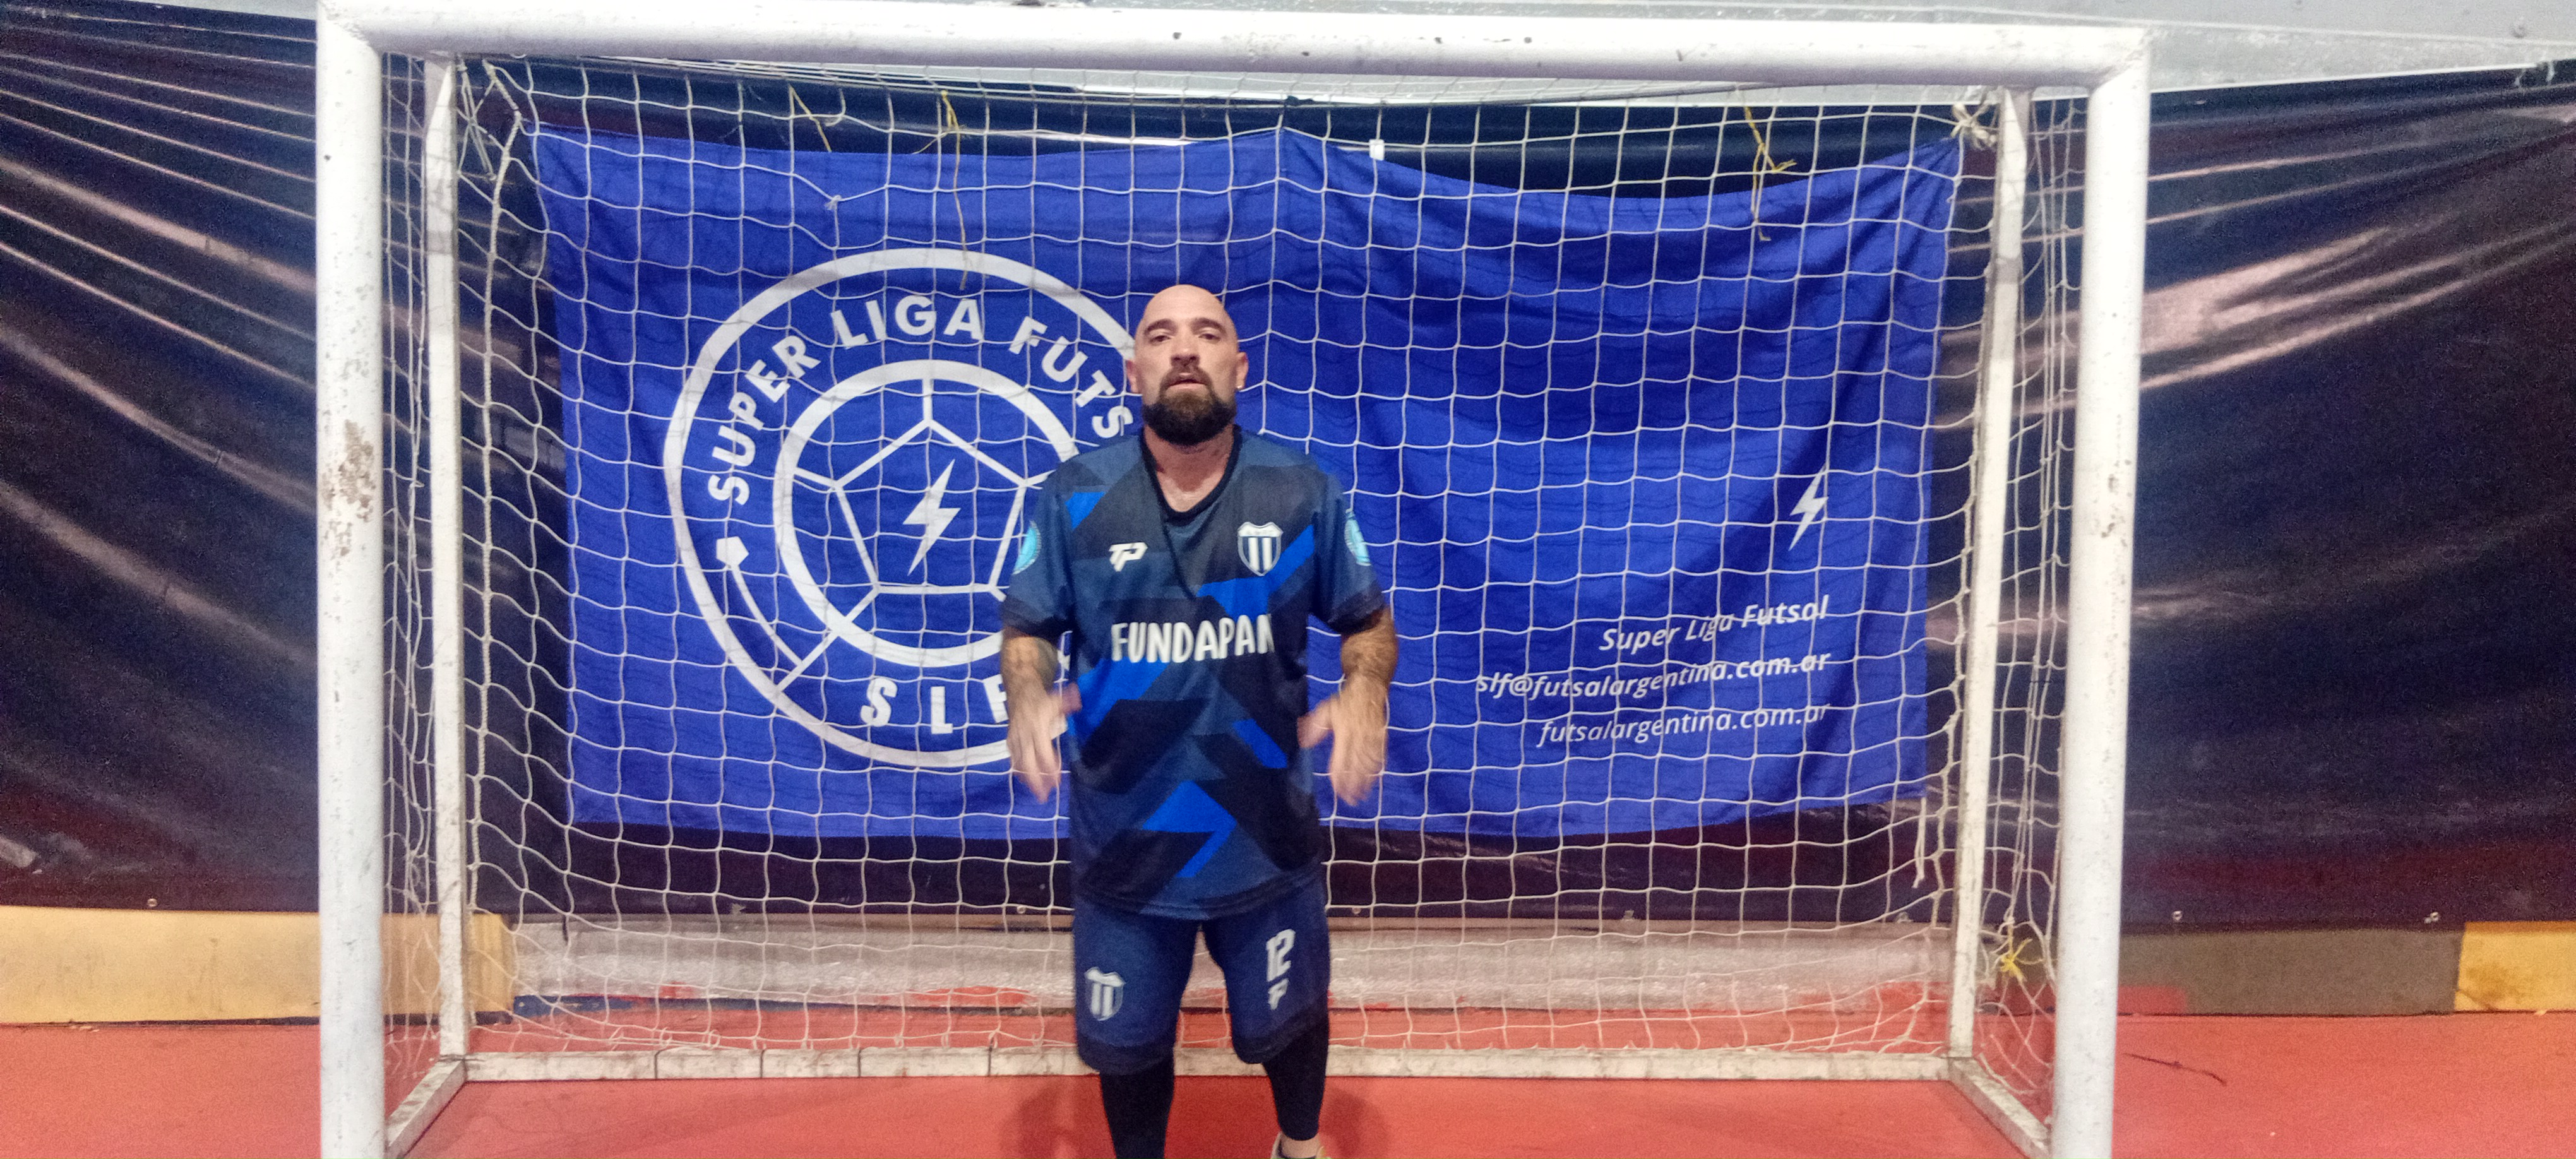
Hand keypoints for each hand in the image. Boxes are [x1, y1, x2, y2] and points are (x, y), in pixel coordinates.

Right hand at [1007, 684, 1078, 801]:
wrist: (1019, 691)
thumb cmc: (1042, 699)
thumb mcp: (1056, 700)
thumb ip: (1068, 703)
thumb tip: (1079, 703)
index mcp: (1036, 726)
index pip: (1042, 751)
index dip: (1049, 766)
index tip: (1057, 780)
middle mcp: (1024, 735)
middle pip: (1028, 762)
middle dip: (1036, 781)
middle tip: (1045, 796)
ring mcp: (1015, 739)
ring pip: (1019, 764)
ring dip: (1029, 780)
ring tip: (1039, 794)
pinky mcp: (1009, 741)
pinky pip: (1014, 760)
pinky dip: (1020, 772)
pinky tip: (1028, 783)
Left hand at [1299, 692, 1385, 804]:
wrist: (1368, 689)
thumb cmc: (1345, 701)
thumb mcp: (1325, 711)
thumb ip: (1315, 727)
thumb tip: (1305, 743)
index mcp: (1344, 732)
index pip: (1341, 759)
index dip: (1339, 776)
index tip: (1337, 789)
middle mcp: (1359, 737)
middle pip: (1356, 766)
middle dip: (1353, 785)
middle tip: (1350, 800)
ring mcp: (1372, 737)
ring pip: (1369, 764)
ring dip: (1365, 781)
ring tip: (1361, 796)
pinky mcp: (1381, 737)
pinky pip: (1380, 756)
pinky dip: (1377, 770)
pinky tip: (1374, 780)